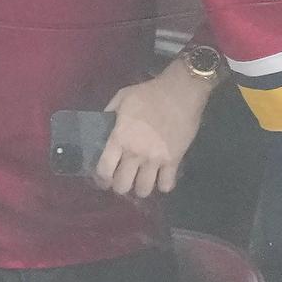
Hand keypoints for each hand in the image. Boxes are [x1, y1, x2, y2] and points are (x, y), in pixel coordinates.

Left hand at [94, 60, 214, 198]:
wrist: (181, 92)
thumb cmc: (149, 93)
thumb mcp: (121, 98)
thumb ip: (109, 114)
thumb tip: (101, 125)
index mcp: (119, 139)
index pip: (104, 170)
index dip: (101, 179)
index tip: (103, 180)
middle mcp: (135, 153)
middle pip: (122, 186)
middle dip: (120, 187)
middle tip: (123, 180)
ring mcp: (155, 159)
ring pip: (144, 189)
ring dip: (140, 188)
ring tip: (141, 181)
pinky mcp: (174, 160)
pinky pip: (167, 184)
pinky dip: (163, 185)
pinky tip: (160, 178)